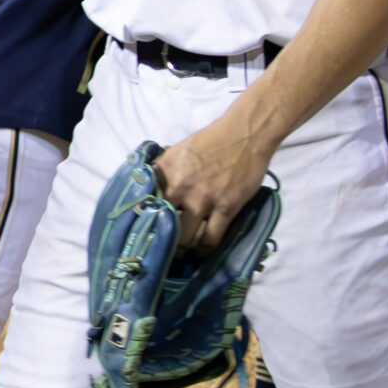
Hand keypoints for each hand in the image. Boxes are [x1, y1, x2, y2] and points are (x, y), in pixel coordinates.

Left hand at [153, 114, 273, 255]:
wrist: (245, 134)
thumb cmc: (210, 141)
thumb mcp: (176, 152)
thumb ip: (161, 172)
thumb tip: (146, 189)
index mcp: (164, 173)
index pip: (144, 204)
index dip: (141, 221)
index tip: (141, 233)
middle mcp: (179, 187)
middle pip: (162, 225)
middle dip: (161, 239)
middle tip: (163, 246)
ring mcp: (203, 199)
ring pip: (185, 238)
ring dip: (182, 249)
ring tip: (181, 253)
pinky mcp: (227, 207)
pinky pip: (211, 238)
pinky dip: (205, 249)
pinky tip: (202, 252)